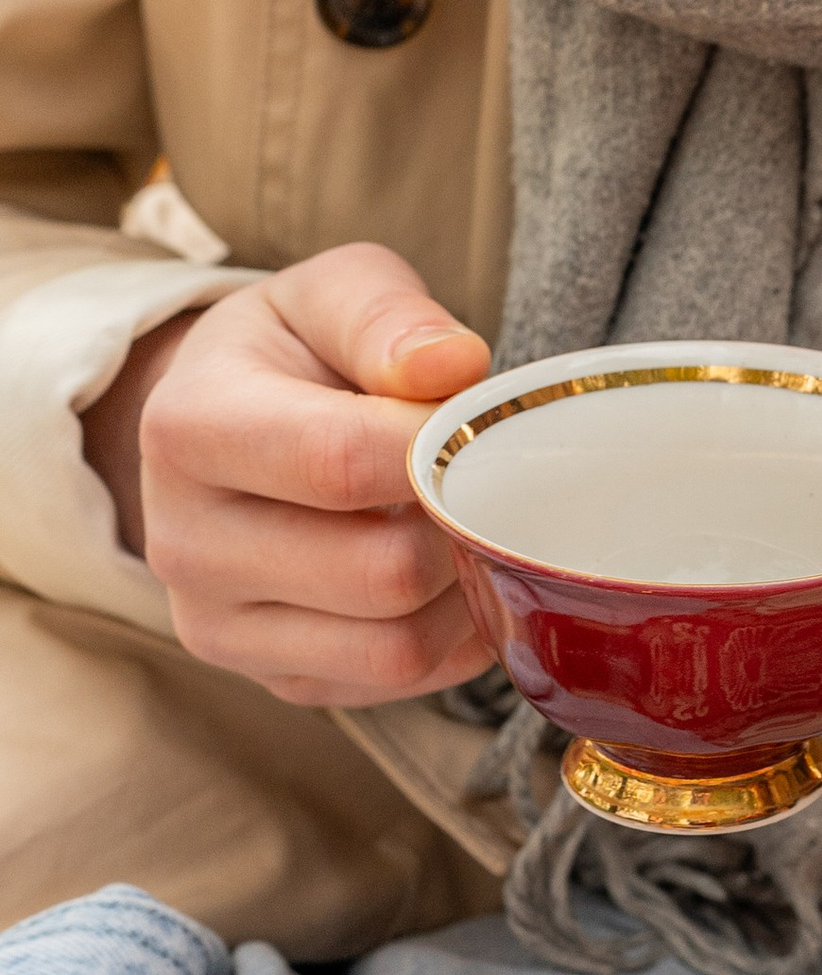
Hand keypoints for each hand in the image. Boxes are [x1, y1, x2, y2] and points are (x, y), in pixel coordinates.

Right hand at [85, 246, 494, 706]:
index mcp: (187, 428)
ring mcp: (219, 625)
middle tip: (485, 480)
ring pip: (396, 647)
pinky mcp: (270, 677)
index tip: (477, 426)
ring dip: (466, 592)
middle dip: (460, 526)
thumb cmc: (293, 353)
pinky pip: (395, 682)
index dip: (439, 450)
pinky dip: (452, 638)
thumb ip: (388, 316)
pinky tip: (450, 577)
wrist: (227, 424)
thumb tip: (454, 367)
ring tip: (471, 526)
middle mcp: (183, 542)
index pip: (340, 461)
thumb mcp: (330, 292)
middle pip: (379, 572)